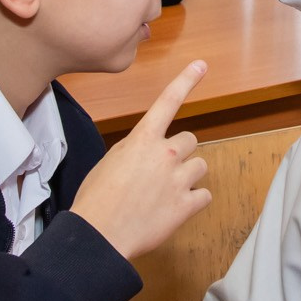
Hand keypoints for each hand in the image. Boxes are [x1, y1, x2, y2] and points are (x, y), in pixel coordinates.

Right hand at [70, 60, 210, 259]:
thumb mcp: (110, 162)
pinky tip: (175, 209)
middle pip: (191, 140)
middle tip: (164, 170)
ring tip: (168, 192)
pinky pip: (204, 195)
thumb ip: (134, 152)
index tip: (201, 65)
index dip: (186, 81)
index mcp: (142, 140)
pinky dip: (193, 201)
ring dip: (189, 175)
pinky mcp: (187, 205)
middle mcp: (165, 154)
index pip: (168, 101)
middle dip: (181, 153)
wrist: (99, 235)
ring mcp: (179, 179)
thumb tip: (145, 157)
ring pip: (201, 166)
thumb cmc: (96, 200)